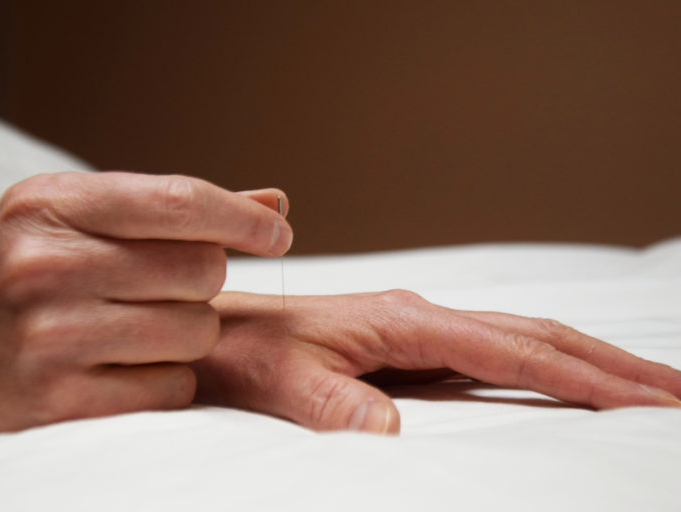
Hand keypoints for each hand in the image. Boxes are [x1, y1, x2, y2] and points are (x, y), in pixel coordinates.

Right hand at [0, 172, 291, 444]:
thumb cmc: (23, 280)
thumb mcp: (76, 221)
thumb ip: (173, 211)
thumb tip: (274, 202)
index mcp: (51, 204)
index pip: (180, 201)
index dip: (244, 219)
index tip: (278, 232)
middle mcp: (48, 264)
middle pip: (202, 269)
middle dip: (203, 281)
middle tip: (165, 288)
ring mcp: (52, 336)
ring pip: (197, 331)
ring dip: (189, 333)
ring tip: (142, 328)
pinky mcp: (61, 400)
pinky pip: (173, 386)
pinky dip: (167, 378)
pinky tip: (127, 368)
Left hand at [193, 291, 680, 433]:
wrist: (224, 333)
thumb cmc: (252, 354)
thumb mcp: (285, 385)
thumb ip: (337, 406)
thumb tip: (393, 435)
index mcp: (407, 320)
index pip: (515, 350)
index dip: (586, 377)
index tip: (648, 400)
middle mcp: (424, 317)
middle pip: (539, 336)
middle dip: (612, 365)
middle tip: (678, 392)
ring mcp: (422, 329)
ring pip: (523, 340)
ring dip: (587, 362)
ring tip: (643, 386)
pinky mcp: (413, 345)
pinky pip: (495, 356)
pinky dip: (544, 369)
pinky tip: (565, 385)